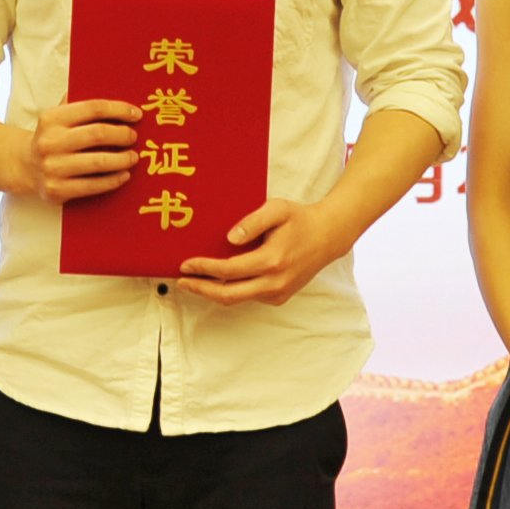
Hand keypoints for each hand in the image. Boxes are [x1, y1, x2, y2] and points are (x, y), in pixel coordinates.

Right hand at [15, 97, 140, 204]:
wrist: (24, 167)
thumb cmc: (52, 138)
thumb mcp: (57, 117)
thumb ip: (79, 104)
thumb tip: (116, 97)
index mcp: (52, 118)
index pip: (93, 108)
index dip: (119, 110)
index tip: (137, 115)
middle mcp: (50, 142)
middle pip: (98, 134)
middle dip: (123, 135)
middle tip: (134, 137)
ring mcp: (52, 168)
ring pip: (98, 162)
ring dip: (122, 159)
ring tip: (133, 157)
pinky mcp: (56, 190)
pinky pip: (92, 186)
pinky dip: (113, 180)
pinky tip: (124, 175)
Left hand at [174, 197, 355, 307]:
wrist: (327, 237)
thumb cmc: (299, 219)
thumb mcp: (277, 209)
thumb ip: (252, 222)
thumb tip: (229, 239)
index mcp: (272, 260)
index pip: (229, 270)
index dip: (204, 269)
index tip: (185, 265)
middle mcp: (274, 282)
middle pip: (228, 294)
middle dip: (201, 289)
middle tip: (181, 281)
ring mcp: (278, 293)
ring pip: (237, 299)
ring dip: (213, 291)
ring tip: (194, 281)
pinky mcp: (279, 297)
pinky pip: (248, 297)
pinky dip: (231, 290)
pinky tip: (218, 279)